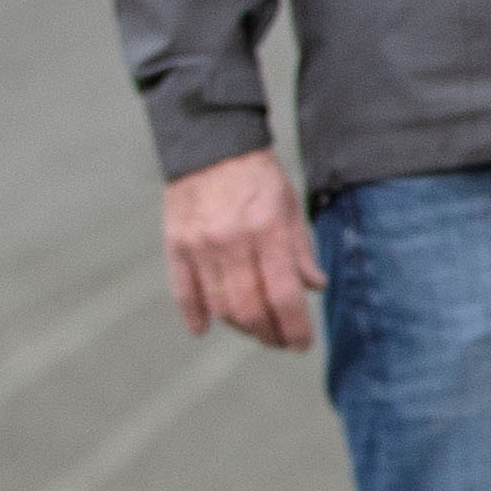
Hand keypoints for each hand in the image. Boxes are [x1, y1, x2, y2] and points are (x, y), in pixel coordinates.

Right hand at [163, 148, 320, 350]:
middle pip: (249, 309)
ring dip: (239, 327)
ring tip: (255, 330)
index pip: (284, 295)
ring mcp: (200, 246)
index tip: (302, 345)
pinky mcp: (175, 246)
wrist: (211, 145)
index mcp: (268, 231)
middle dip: (269, 335)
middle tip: (281, 342)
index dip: (295, 328)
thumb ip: (301, 250)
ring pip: (219, 306)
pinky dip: (194, 316)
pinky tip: (204, 329)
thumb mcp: (291, 207)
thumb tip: (315, 287)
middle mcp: (232, 242)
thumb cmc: (259, 177)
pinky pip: (183, 292)